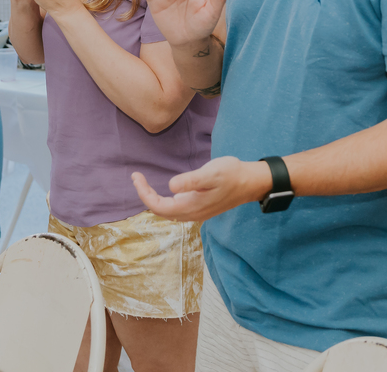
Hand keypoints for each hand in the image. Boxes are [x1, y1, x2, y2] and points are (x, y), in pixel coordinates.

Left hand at [131, 156, 271, 222]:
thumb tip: (170, 186)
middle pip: (160, 211)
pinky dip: (164, 200)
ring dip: (153, 199)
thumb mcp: (211, 173)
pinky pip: (176, 208)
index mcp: (191, 207)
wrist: (250, 182)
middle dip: (145, 195)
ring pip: (168, 211)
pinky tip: (163, 189)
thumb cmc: (231, 174)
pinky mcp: (200, 207)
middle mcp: (191, 214)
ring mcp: (196, 212)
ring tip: (144, 182)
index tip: (136, 176)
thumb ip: (191, 181)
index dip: (144, 193)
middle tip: (137, 176)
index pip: (158, 206)